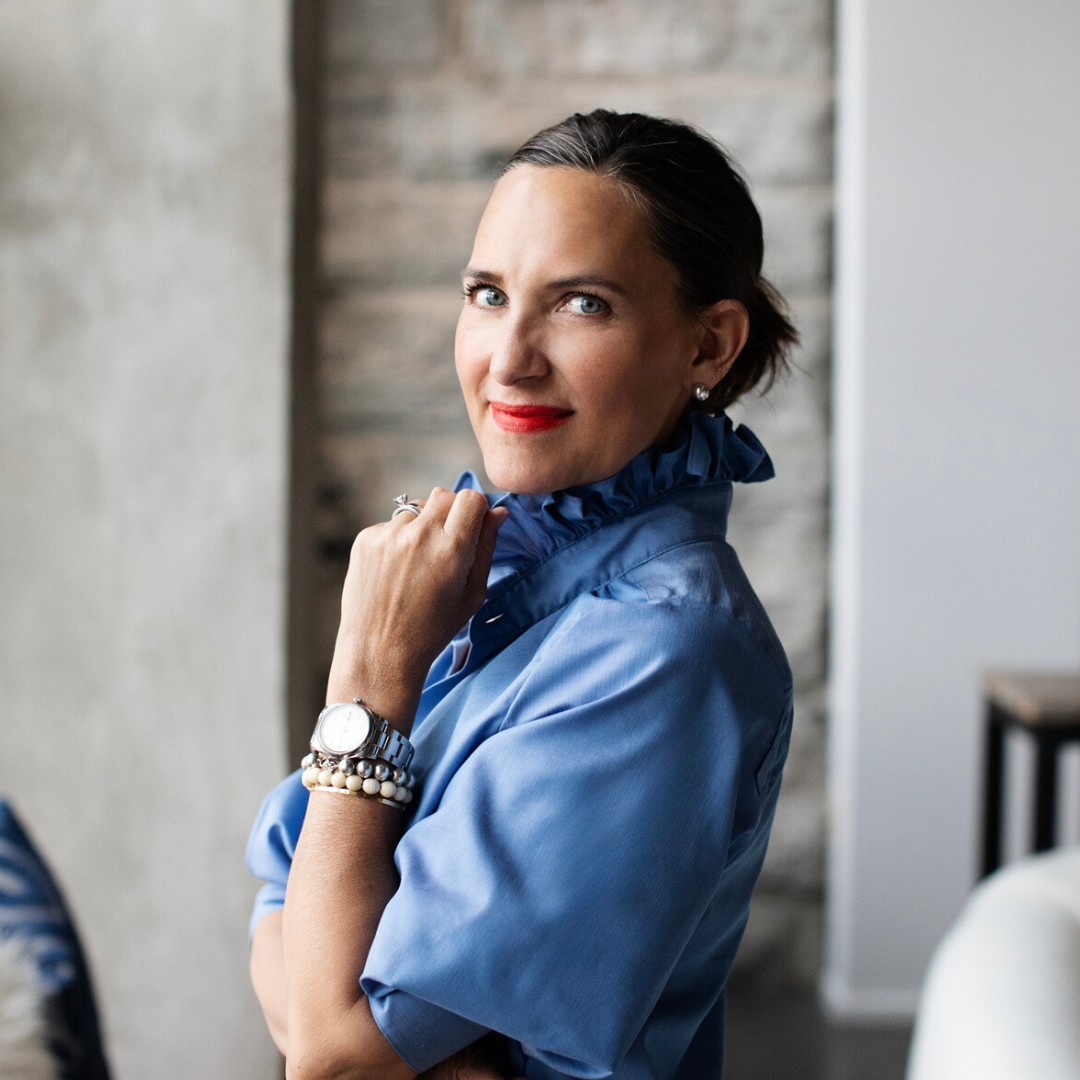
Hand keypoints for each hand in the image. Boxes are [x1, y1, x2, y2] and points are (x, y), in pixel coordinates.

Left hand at [326, 487, 507, 728]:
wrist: (380, 653)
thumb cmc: (433, 630)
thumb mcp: (472, 594)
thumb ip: (487, 548)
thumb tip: (498, 512)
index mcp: (451, 550)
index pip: (471, 498)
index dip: (476, 510)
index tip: (472, 527)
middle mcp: (419, 535)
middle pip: (444, 495)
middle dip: (451, 513)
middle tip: (447, 545)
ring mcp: (388, 535)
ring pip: (416, 510)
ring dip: (422, 527)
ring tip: (417, 566)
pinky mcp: (365, 540)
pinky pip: (391, 525)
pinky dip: (397, 540)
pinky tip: (395, 572)